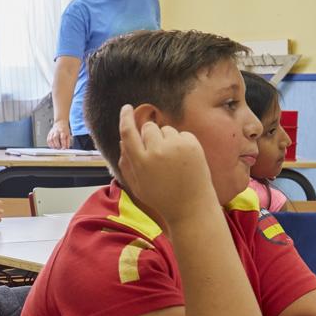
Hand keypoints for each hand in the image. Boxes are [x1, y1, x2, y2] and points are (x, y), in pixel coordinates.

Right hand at [47, 120, 71, 149]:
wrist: (60, 123)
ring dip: (52, 145)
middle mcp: (57, 131)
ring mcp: (52, 132)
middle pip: (55, 138)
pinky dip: (49, 144)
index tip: (64, 148)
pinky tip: (52, 146)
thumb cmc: (64, 129)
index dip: (63, 143)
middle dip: (57, 145)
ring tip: (55, 148)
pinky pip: (48, 139)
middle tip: (59, 148)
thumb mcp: (68, 134)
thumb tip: (67, 147)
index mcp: (62, 131)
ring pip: (50, 139)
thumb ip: (68, 141)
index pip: (62, 138)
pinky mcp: (49, 134)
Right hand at [116, 105, 214, 223]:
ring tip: (172, 161)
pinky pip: (181, 134)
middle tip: (156, 153)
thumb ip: (126, 163)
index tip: (126, 108)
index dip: (125, 117)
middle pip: (148, 127)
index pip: (128, 132)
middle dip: (150, 135)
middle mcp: (157, 151)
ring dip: (166, 139)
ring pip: (165, 129)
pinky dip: (181, 143)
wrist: (191, 207)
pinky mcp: (192, 144)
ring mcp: (176, 146)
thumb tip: (122, 141)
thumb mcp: (137, 185)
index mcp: (141, 162)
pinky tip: (183, 160)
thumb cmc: (161, 198)